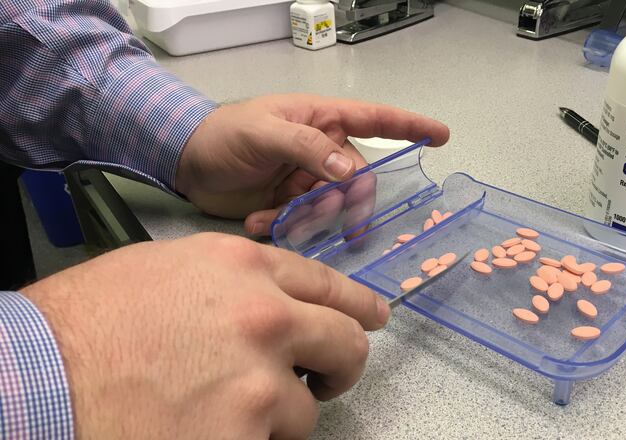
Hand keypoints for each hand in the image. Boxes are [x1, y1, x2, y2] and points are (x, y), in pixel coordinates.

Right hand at [22, 233, 389, 438]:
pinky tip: (209, 431)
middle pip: (345, 341)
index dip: (355, 304)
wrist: (37, 378)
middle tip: (327, 380)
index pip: (328, 283)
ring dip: (276, 416)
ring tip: (224, 413)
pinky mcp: (245, 433)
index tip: (371, 319)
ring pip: (306, 407)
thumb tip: (273, 302)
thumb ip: (233, 282)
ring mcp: (259, 378)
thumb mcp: (167, 270)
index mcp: (244, 266)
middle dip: (341, 364)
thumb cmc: (91, 322)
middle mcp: (264, 315)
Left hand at [174, 94, 449, 235]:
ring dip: (307, 219)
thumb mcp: (262, 132)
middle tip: (316, 216)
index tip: (441, 136)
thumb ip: (305, 146)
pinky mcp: (291, 205)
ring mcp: (307, 179)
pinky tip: (259, 221)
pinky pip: (306, 223)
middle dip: (341, 204)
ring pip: (332, 209)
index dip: (410, 126)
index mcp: (320, 121)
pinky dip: (285, 227)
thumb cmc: (222, 134)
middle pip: (356, 181)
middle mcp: (321, 150)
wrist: (182, 163)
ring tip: (272, 218)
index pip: (374, 119)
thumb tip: (347, 169)